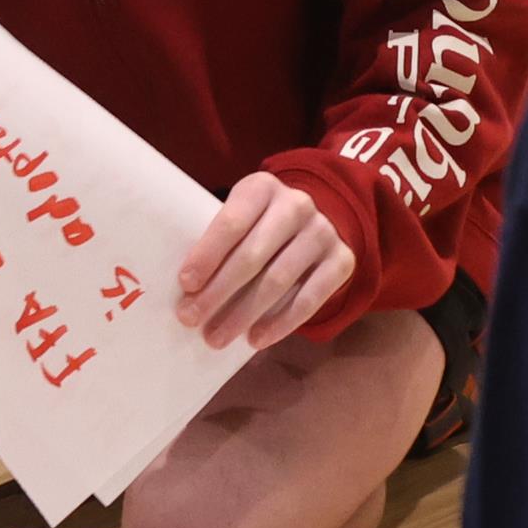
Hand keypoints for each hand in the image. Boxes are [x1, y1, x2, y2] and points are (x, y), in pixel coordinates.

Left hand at [176, 172, 353, 350]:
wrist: (312, 223)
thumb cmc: (257, 224)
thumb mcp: (240, 216)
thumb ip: (219, 240)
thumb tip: (186, 290)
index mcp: (262, 188)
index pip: (231, 223)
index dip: (207, 255)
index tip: (185, 284)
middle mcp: (296, 206)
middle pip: (252, 256)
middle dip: (217, 291)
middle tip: (190, 318)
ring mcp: (323, 233)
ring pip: (278, 281)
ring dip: (243, 314)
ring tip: (216, 337)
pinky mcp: (343, 261)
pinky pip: (310, 299)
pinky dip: (280, 323)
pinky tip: (256, 339)